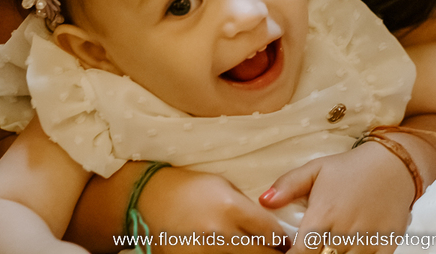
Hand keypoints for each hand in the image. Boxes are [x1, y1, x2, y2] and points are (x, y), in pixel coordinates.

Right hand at [137, 167, 284, 253]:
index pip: (271, 233)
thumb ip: (248, 208)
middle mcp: (219, 233)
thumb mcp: (224, 187)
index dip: (283, 240)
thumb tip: (272, 228)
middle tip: (277, 253)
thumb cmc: (190, 188)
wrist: (149, 198)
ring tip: (256, 252)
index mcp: (231, 208)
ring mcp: (204, 252)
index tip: (285, 242)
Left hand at [262, 142, 415, 253]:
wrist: (394, 165)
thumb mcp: (316, 169)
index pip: (300, 253)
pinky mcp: (386, 246)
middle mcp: (344, 231)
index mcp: (324, 214)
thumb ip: (288, 185)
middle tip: (310, 247)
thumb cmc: (350, 168)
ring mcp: (366, 241)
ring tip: (328, 246)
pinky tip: (349, 250)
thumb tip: (264, 201)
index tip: (290, 251)